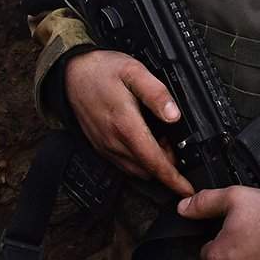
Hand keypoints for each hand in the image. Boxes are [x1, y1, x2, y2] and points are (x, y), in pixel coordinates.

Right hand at [63, 50, 193, 196]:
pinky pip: (123, 164)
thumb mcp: (134, 71)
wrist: (71, 72)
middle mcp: (114, 142)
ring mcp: (105, 147)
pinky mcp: (100, 147)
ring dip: (152, 163)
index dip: (174, 179)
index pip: (154, 162)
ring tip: (159, 139)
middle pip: (147, 170)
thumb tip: (175, 116)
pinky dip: (138, 160)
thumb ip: (156, 93)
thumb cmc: (102, 69)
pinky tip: (143, 140)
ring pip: (136, 170)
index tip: (188, 190)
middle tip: (174, 142)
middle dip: (166, 166)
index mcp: (125, 125)